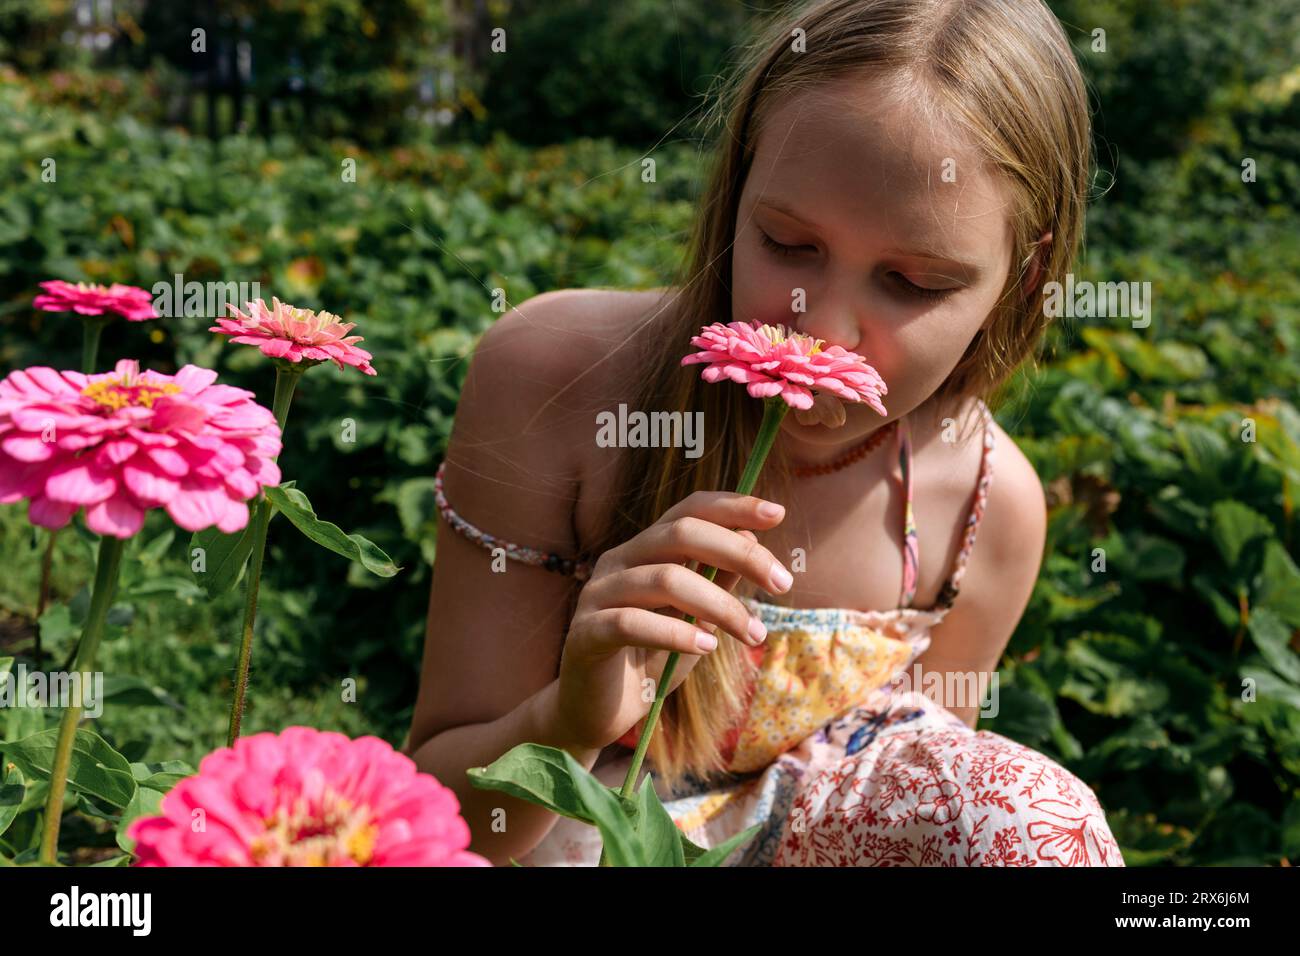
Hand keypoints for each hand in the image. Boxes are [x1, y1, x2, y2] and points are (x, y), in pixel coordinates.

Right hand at [551, 491, 790, 752]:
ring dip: (721, 605)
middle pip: (681, 534)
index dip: (732, 506)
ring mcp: (597, 594)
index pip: (688, 510)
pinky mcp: (585, 633)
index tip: (777, 513)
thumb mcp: (696, 618)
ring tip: (753, 634)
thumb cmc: (652, 659)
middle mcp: (618, 561)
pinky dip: (676, 633)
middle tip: (783, 584)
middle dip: (740, 553)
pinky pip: (633, 622)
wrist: (601, 712)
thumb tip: (751, 538)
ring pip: (665, 579)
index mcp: (644, 549)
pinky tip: (706, 648)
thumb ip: (717, 580)